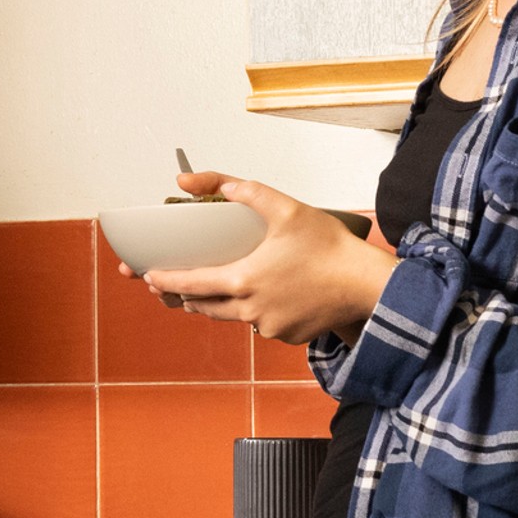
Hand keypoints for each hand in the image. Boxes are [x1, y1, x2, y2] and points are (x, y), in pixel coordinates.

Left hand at [135, 172, 396, 347]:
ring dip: (222, 305)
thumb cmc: (329, 247)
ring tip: (218, 290)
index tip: (149, 278)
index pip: (190, 284)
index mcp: (243, 280)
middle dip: (188, 297)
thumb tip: (194, 180)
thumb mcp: (286, 208)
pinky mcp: (287, 337)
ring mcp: (268, 327)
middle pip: (205, 307)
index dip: (166, 281)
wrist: (368, 286)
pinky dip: (258, 312)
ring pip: (233, 317)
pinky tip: (269, 296)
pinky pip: (262, 325)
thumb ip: (243, 190)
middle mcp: (250, 310)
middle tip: (176, 287)